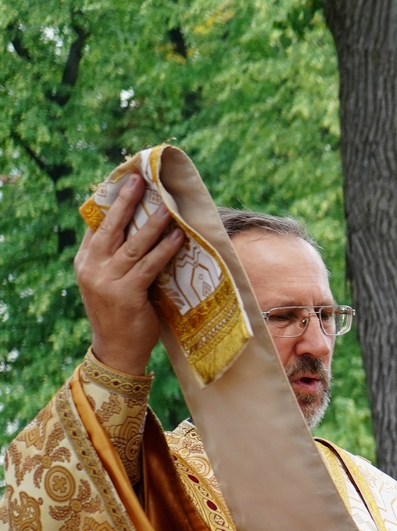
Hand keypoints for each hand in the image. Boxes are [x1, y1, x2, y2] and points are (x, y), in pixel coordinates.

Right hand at [74, 175, 183, 376]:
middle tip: (139, 180)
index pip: (96, 225)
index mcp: (85, 261)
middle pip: (110, 228)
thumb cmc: (120, 313)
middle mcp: (91, 268)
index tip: (125, 181)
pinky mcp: (126, 294)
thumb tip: (142, 230)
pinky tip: (178, 237)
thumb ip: (118, 259)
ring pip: (133, 245)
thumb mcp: (111, 281)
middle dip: (126, 202)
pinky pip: (149, 266)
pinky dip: (165, 250)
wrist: (116, 349)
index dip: (111, 203)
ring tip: (168, 206)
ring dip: (152, 224)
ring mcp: (106, 281)